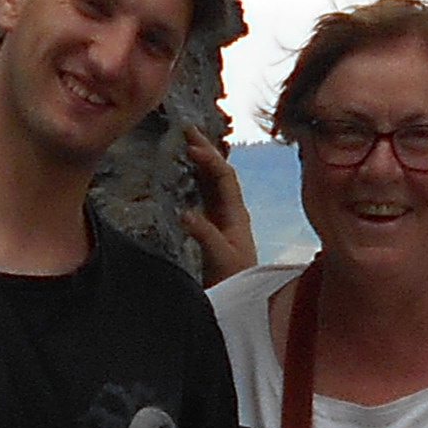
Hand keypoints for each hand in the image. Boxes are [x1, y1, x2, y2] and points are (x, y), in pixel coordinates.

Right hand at [178, 132, 256, 283]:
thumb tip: (184, 213)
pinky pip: (204, 195)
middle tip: (187, 129)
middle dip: (205, 150)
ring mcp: (223, 218)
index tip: (190, 147)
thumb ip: (204, 235)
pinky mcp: (214, 227)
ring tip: (185, 142)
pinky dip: (196, 179)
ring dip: (200, 161)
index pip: (224, 177)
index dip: (208, 159)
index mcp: (236, 213)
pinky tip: (186, 172)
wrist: (243, 298)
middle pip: (219, 172)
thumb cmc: (235, 279)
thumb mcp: (219, 258)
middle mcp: (231, 210)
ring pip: (212, 182)